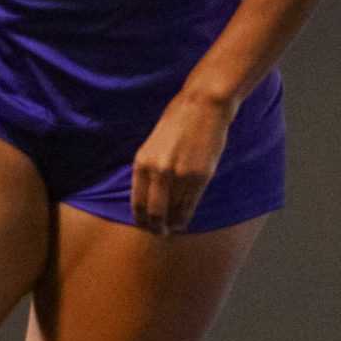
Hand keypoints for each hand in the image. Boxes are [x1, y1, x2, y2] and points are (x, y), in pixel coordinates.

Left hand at [131, 90, 234, 235]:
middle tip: (159, 233)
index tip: (145, 226)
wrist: (202, 106)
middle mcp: (158, 171)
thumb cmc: (178, 122)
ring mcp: (179, 175)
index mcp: (142, 162)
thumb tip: (149, 195)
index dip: (141, 219)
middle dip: (155, 226)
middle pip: (154, 212)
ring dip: (172, 223)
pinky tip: (183, 221)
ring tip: (172, 228)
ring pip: (173, 211)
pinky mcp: (199, 176)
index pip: (137, 202)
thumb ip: (149, 168)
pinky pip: (190, 205)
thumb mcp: (153, 145)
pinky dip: (186, 216)